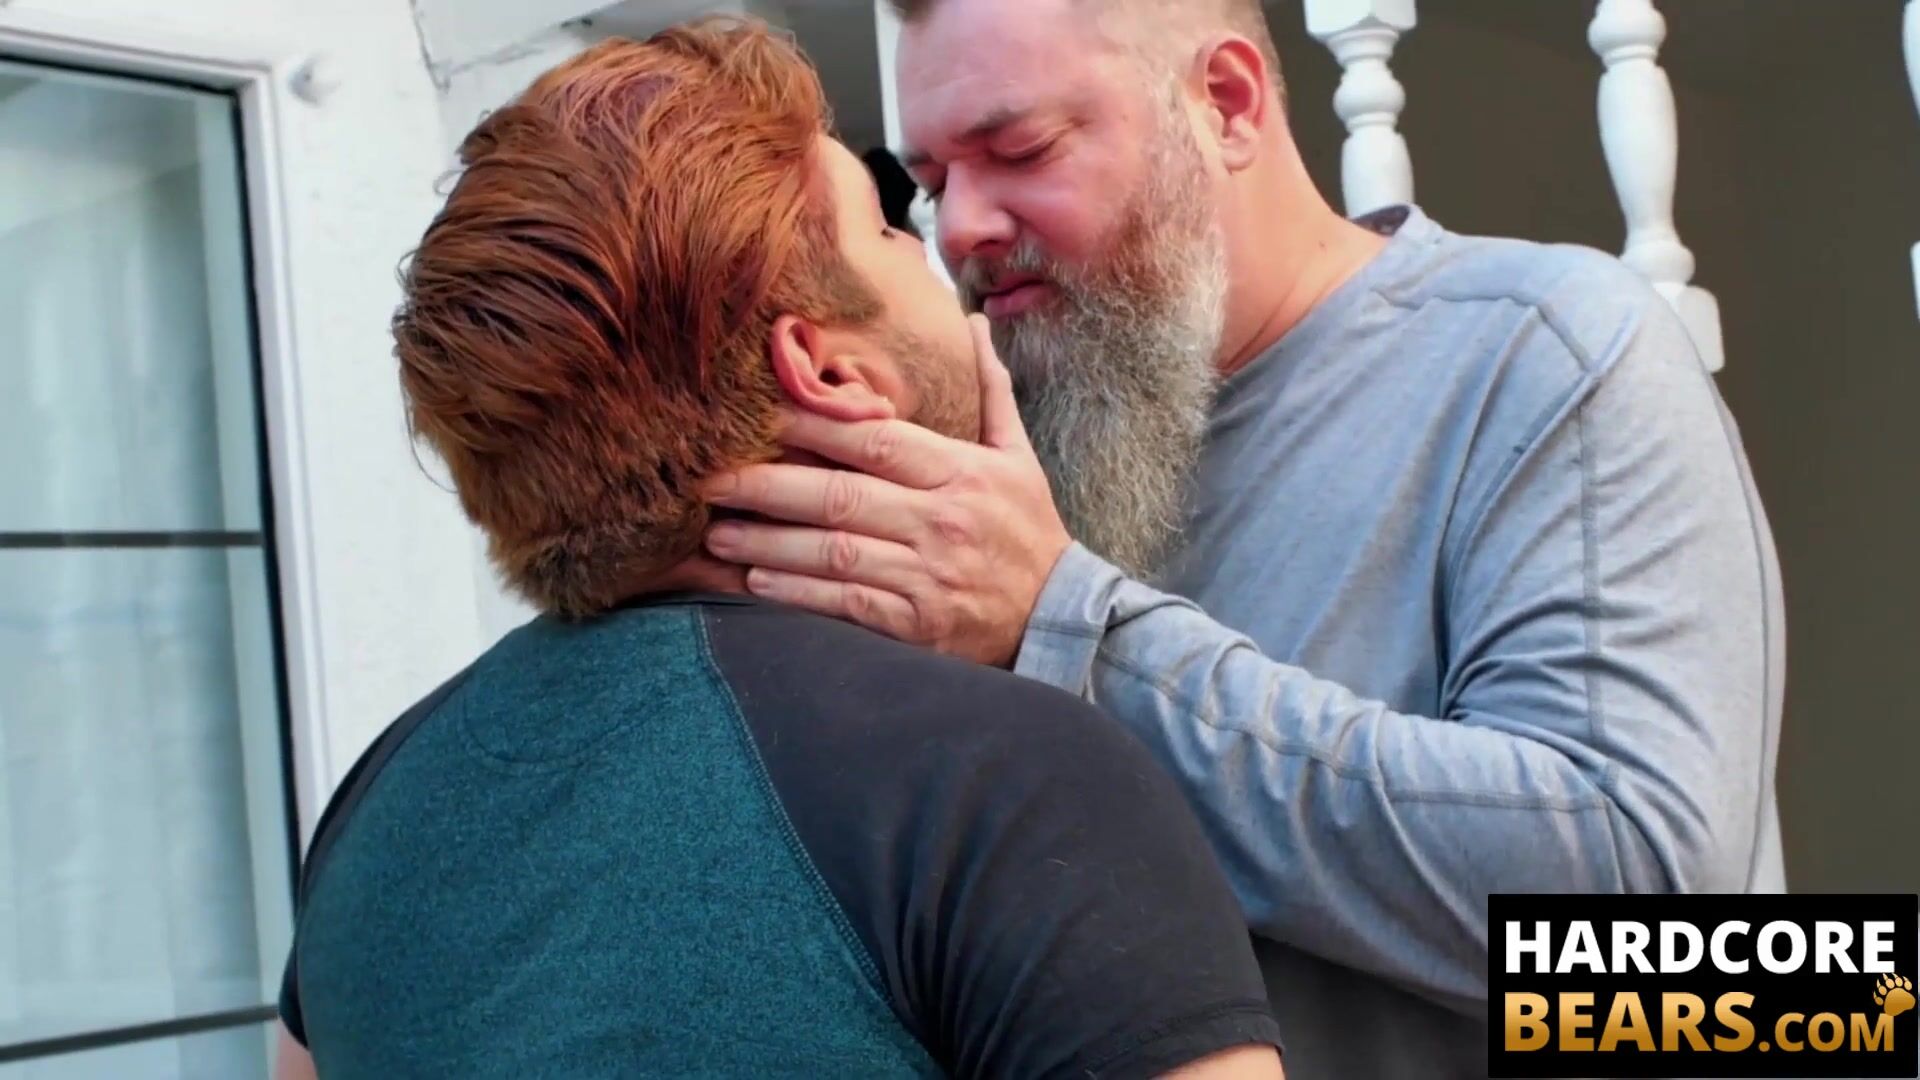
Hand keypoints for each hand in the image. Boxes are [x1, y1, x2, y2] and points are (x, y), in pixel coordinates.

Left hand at [701, 314, 1071, 666]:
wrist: (1062, 619)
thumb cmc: (1029, 531)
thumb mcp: (1018, 457)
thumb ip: (990, 392)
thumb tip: (973, 325)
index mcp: (962, 473)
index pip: (876, 441)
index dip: (813, 425)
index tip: (758, 414)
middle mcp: (942, 522)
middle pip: (841, 496)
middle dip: (768, 486)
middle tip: (709, 478)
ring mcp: (928, 577)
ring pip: (834, 553)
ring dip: (769, 542)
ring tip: (717, 533)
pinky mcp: (918, 627)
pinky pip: (846, 604)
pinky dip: (799, 593)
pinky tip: (757, 581)